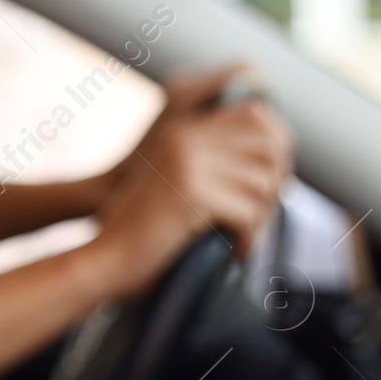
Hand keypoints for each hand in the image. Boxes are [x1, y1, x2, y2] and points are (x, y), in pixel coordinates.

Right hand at [93, 65, 292, 296]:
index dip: (275, 149)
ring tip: (242, 239)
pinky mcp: (192, 195)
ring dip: (260, 218)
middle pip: (269, 145)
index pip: (255, 116)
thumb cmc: (140, 236)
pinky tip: (231, 252)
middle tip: (260, 217)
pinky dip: (247, 238)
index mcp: (182, 132)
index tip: (268, 187)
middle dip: (275, 183)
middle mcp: (186, 140)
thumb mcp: (175, 188)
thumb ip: (213, 167)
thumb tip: (276, 166)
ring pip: (263, 183)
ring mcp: (188, 165)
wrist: (104, 262)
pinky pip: (248, 212)